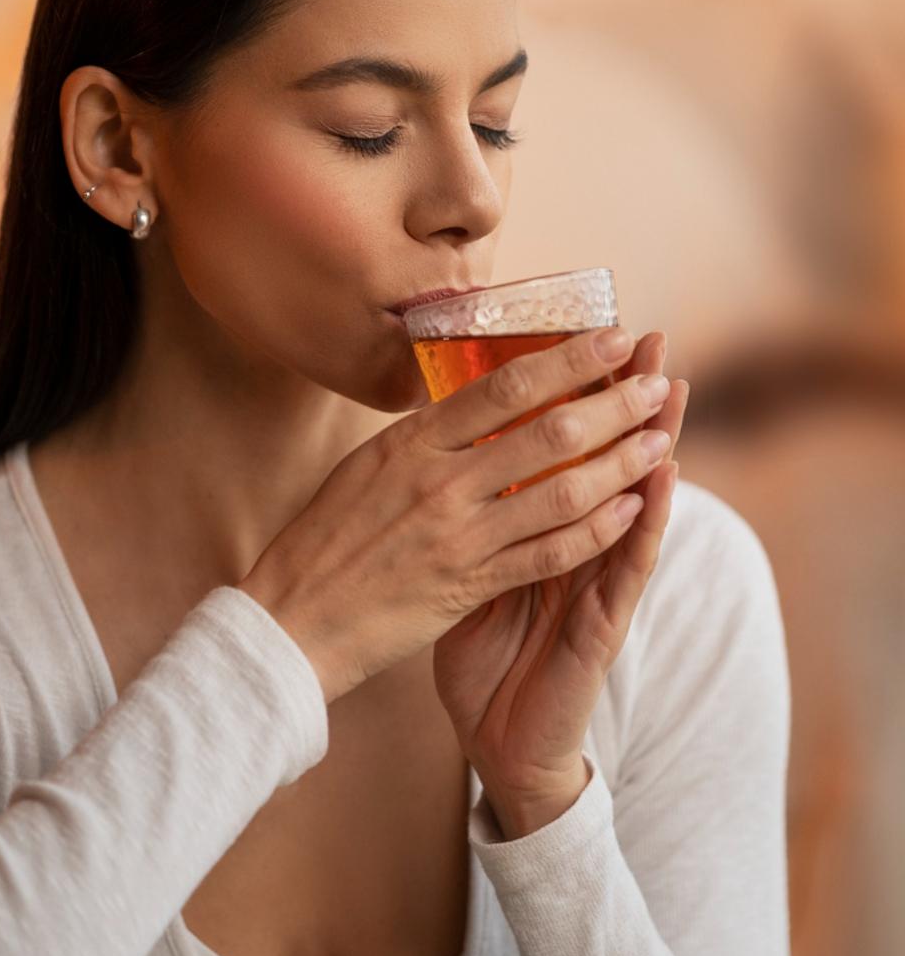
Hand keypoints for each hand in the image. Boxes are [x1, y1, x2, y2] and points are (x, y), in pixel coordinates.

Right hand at [242, 326, 679, 710]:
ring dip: (619, 463)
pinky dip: (597, 530)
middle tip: (656, 386)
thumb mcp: (366, 468)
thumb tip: (470, 405)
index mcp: (411, 443)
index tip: (612, 339)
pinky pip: (550, 553)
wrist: (295, 617)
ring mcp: (458, 535)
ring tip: (660, 441)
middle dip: (613, 405)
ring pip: (561, 490)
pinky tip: (632, 510)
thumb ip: (423, 439)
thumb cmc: (325, 539)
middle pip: (546, 432)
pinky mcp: (469, 585)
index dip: (567, 359)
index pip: (504, 387)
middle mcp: (440, 482)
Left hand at [431, 332, 688, 836]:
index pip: (563, 453)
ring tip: (671, 387)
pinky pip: (625, 565)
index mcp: (534, 529)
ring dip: (652, 442)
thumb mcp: (464, 572)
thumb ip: (469, 520)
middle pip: (605, 462)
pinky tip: (662, 478)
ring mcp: (592, 582)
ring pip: (629, 501)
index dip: (578, 399)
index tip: (588, 339)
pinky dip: (644, 519)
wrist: (495, 736)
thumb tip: (436, 457)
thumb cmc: (481, 652)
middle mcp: (572, 546)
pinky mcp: (602, 623)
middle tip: (646, 341)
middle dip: (623, 401)